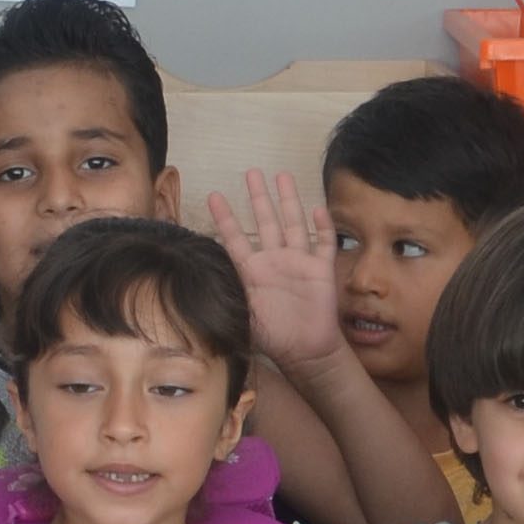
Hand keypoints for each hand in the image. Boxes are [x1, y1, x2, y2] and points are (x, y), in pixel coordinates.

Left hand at [208, 171, 346, 371]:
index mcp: (252, 271)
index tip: (214, 195)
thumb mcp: (243, 316)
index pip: (235, 239)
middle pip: (266, 221)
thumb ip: (227, 298)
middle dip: (258, 197)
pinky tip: (318, 209)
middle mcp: (274, 260)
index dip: (225, 218)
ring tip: (282, 176)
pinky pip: (323, 244)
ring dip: (288, 201)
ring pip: (293, 224)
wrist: (305, 351)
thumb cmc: (273, 336)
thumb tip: (200, 287)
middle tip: (251, 172)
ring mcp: (298, 262)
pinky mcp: (320, 269)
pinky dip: (322, 227)